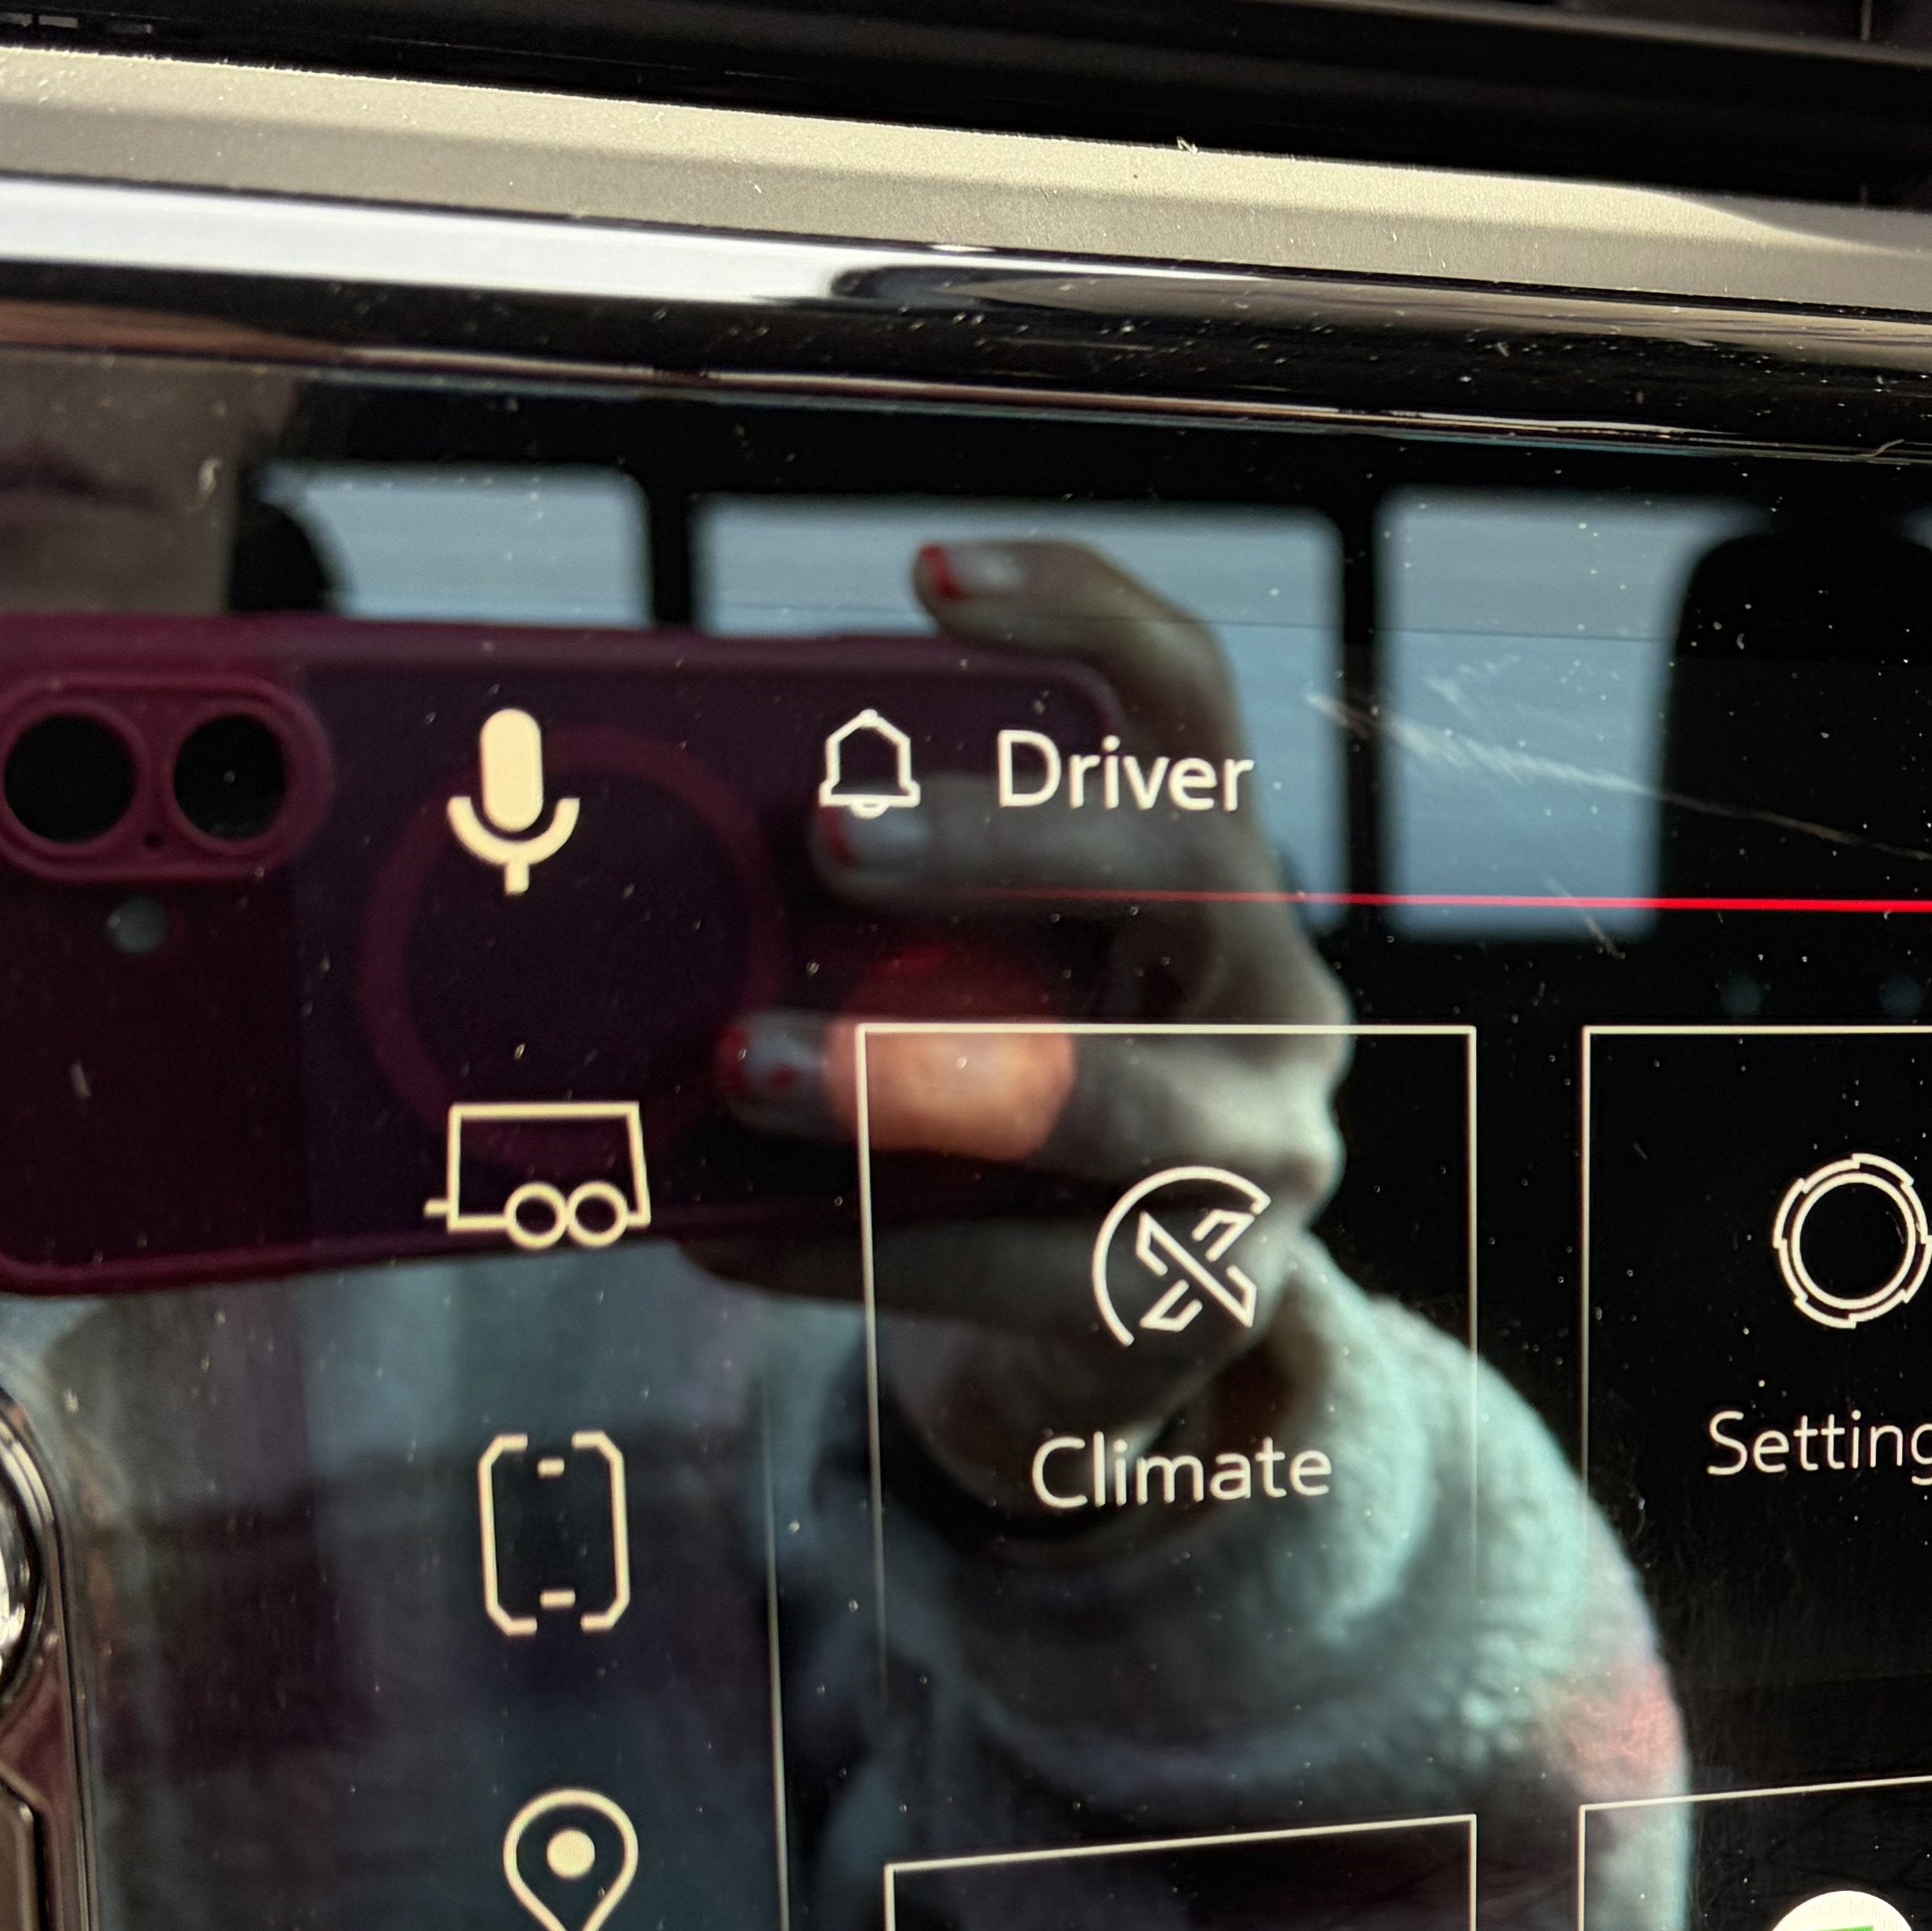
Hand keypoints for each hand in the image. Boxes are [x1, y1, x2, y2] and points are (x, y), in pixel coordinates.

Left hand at [707, 538, 1348, 1518]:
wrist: (1099, 1355)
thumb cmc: (1004, 1131)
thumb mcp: (980, 997)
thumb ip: (892, 922)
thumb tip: (650, 853)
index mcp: (1224, 883)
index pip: (1189, 702)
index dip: (1081, 612)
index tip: (925, 575)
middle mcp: (1281, 997)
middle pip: (1190, 858)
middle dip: (1008, 835)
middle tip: (830, 833)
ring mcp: (1269, 1156)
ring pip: (1125, 1095)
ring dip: (918, 1074)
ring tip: (742, 1068)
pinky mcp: (1206, 1300)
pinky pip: (1028, 1268)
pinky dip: (862, 1247)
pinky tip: (727, 1240)